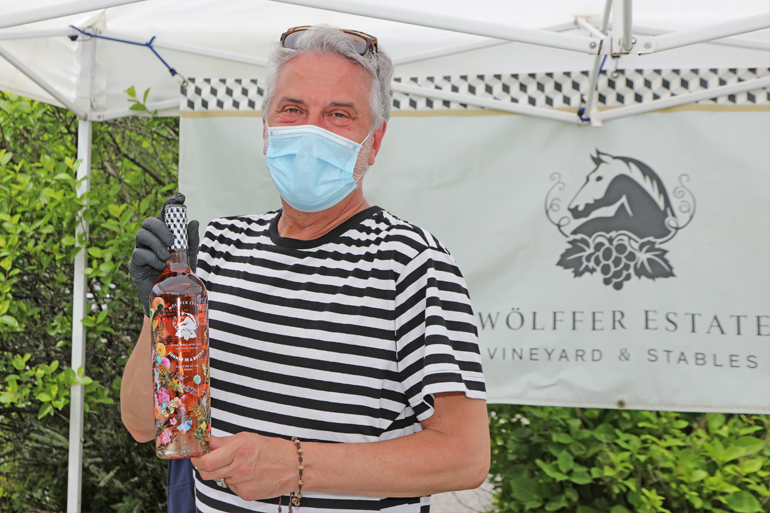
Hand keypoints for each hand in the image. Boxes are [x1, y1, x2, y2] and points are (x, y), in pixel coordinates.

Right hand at [128, 192, 199, 316]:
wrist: (172, 300)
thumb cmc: (180, 277)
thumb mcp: (190, 258)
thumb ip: (191, 241)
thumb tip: (193, 221)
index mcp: (165, 236)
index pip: (165, 216)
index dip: (170, 203)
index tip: (179, 198)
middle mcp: (151, 240)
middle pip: (149, 221)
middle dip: (161, 227)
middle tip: (172, 241)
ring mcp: (141, 251)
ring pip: (142, 234)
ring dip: (157, 244)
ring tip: (167, 258)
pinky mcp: (135, 265)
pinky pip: (138, 253)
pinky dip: (151, 257)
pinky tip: (160, 266)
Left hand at [191, 433, 296, 500]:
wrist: (293, 467)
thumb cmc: (273, 449)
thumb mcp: (248, 438)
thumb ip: (225, 442)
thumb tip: (207, 442)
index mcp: (238, 451)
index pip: (207, 461)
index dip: (197, 459)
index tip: (197, 456)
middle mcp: (238, 469)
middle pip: (207, 474)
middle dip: (205, 467)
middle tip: (211, 461)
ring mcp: (242, 484)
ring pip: (221, 480)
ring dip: (225, 473)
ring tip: (242, 466)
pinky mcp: (246, 494)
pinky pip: (233, 488)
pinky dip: (236, 482)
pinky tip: (250, 475)